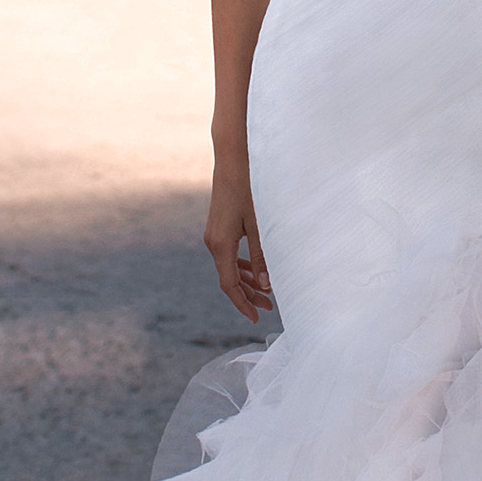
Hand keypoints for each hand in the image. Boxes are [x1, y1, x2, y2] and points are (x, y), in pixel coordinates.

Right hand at [204, 155, 274, 322]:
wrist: (232, 163)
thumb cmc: (249, 190)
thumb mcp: (260, 225)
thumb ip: (262, 256)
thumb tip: (266, 285)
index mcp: (221, 245)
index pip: (229, 285)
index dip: (242, 303)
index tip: (256, 317)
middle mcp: (212, 243)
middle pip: (228, 279)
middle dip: (248, 296)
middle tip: (268, 308)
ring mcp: (213, 236)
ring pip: (228, 268)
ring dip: (246, 282)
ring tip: (266, 294)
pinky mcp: (217, 229)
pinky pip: (228, 255)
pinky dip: (241, 267)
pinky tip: (254, 272)